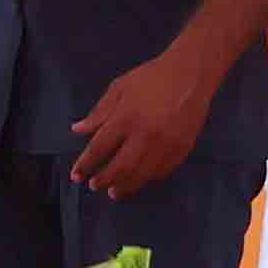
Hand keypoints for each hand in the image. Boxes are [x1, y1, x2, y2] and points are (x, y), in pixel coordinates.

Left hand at [70, 49, 216, 198]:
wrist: (191, 75)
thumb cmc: (151, 78)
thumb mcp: (119, 88)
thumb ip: (99, 112)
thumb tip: (77, 130)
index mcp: (126, 118)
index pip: (99, 148)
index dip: (85, 165)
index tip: (76, 176)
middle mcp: (145, 135)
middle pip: (120, 167)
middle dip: (104, 180)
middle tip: (95, 186)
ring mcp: (165, 145)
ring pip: (141, 175)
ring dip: (125, 186)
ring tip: (114, 192)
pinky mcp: (181, 150)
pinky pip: (162, 172)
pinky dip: (147, 179)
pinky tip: (138, 180)